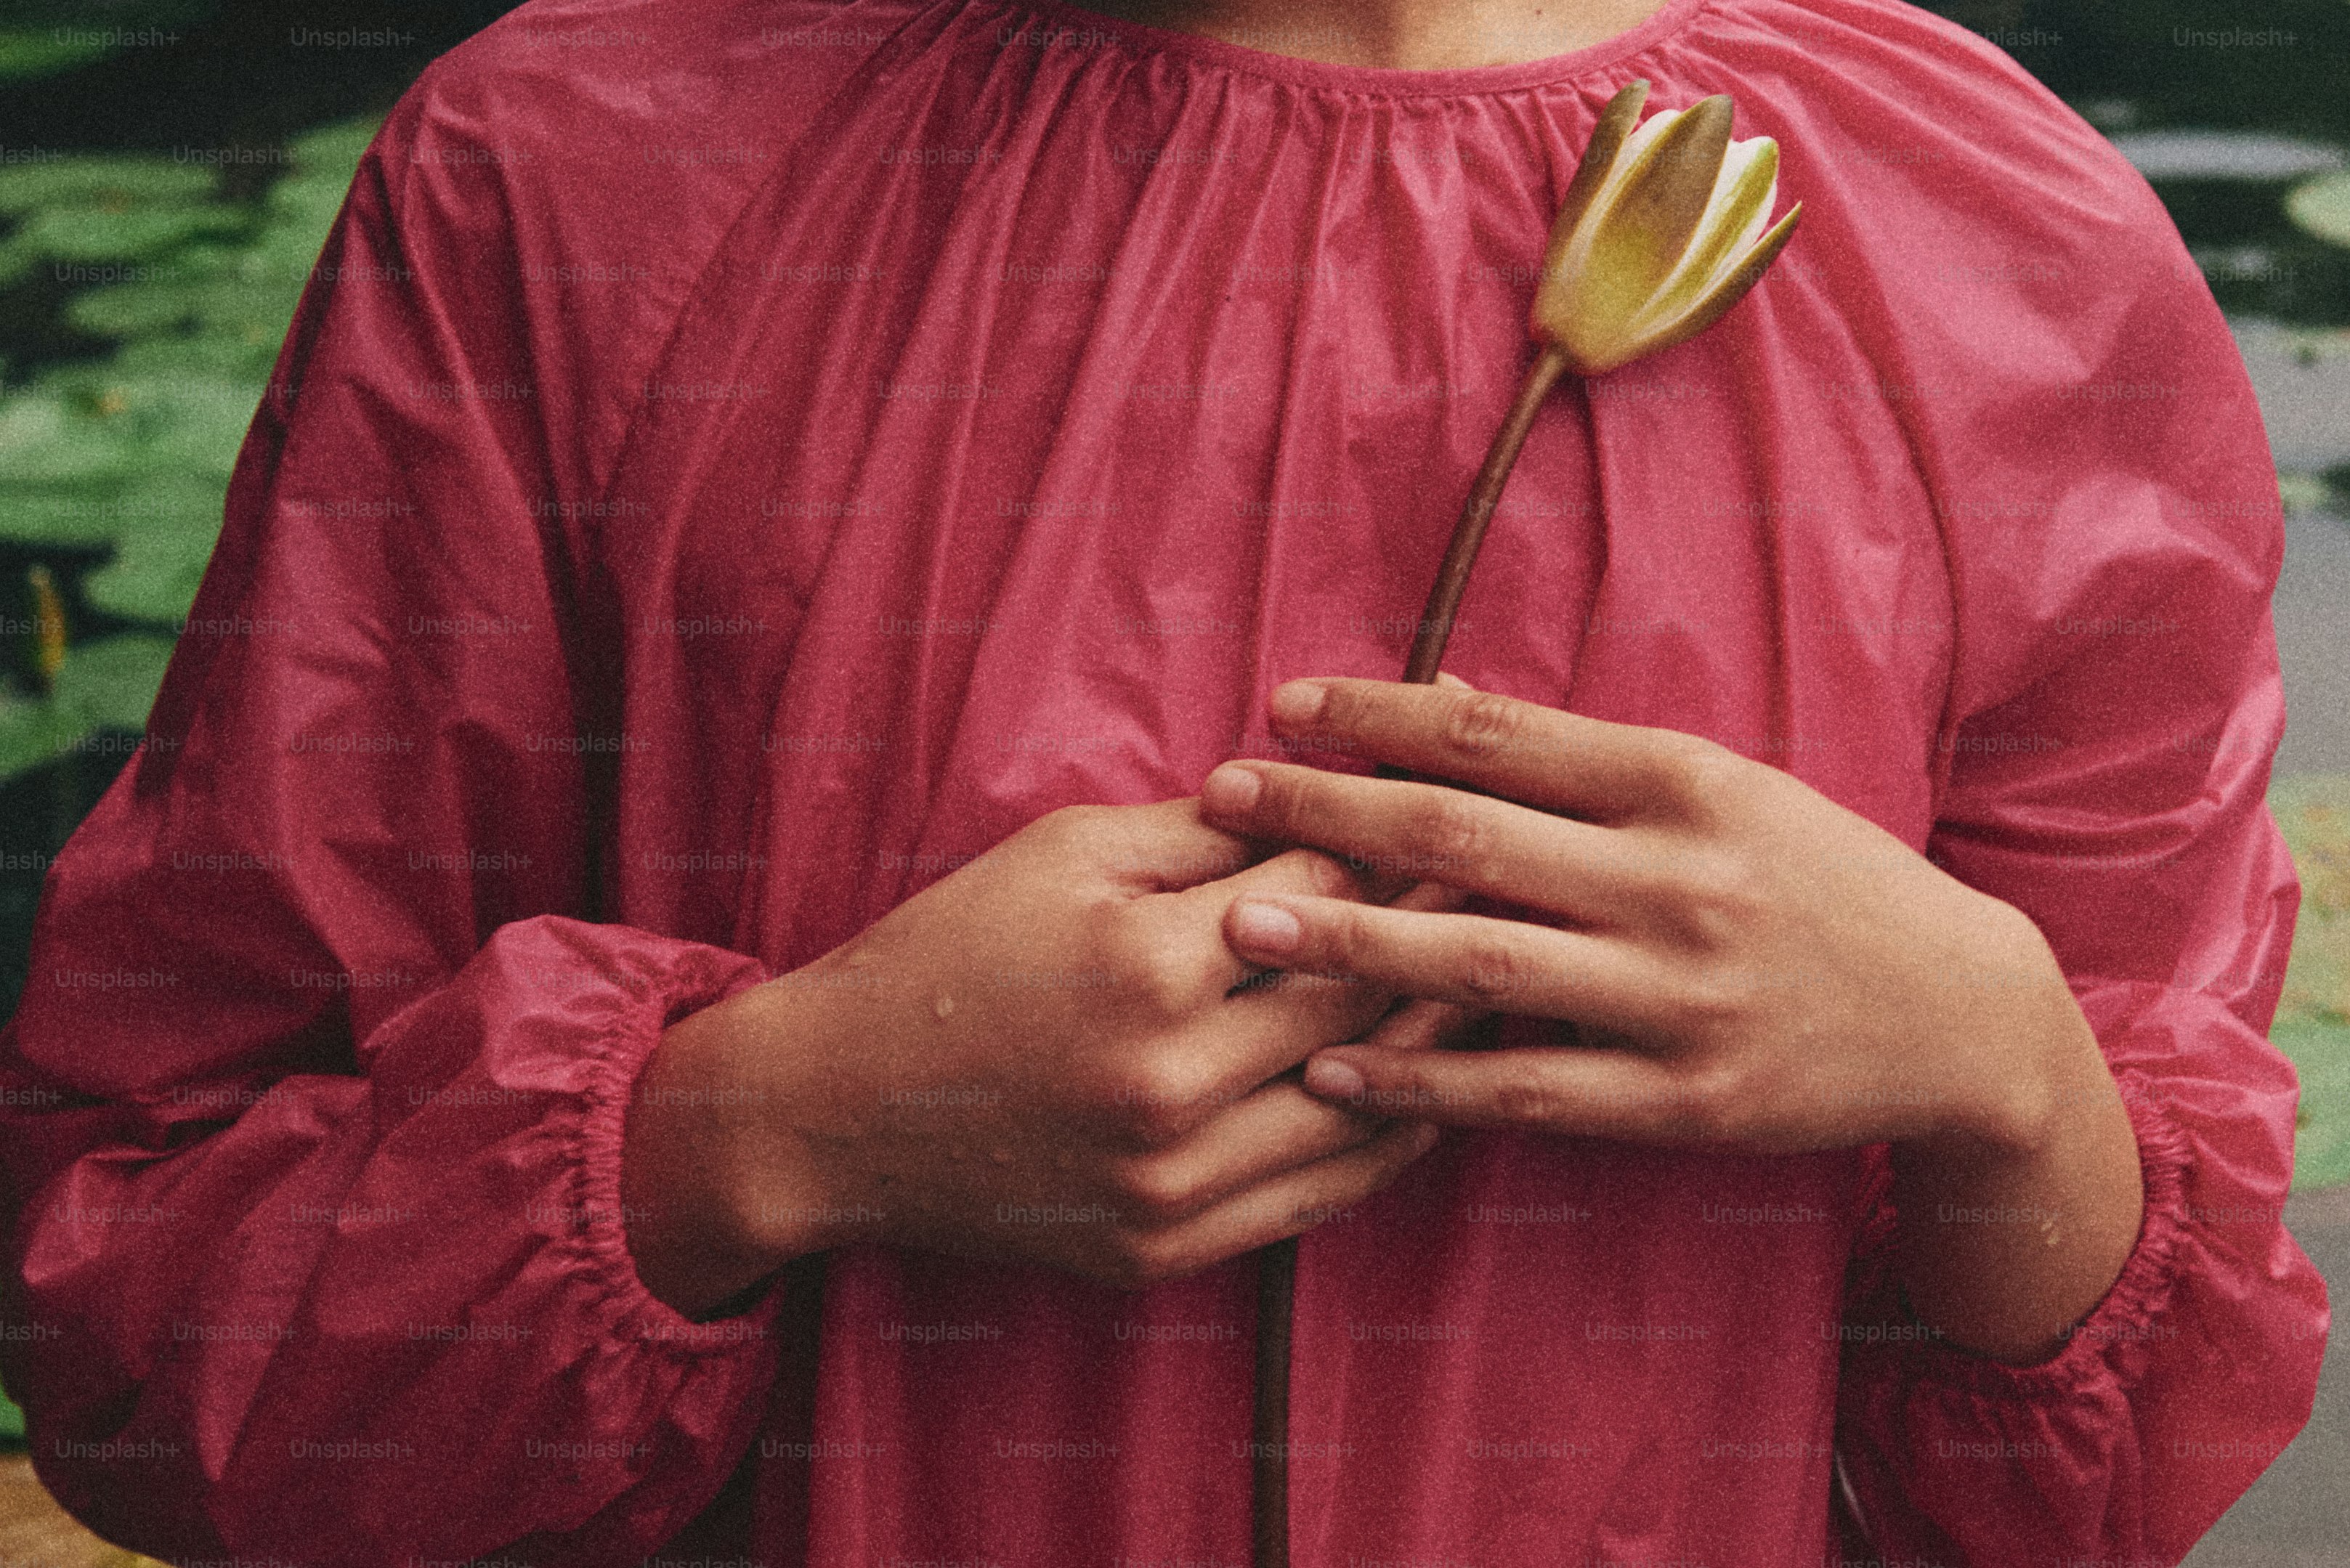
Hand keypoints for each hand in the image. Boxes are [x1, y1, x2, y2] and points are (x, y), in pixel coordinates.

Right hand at [623, 799, 1465, 1316]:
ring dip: (1439, 1041)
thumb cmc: (946, 955)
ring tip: (1496, 987)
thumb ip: (1201, 829)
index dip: (1394, 845)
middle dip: (1441, 932)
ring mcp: (1173, 1183)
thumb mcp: (1061, 853)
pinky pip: (1322, 1195)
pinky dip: (1389, 1138)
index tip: (1448, 812)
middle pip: (1361, 993)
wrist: (832, 1113)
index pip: (1325, 890)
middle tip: (1509, 892)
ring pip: (1365, 1102)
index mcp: (1146, 962)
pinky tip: (1423, 1091)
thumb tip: (1323, 797)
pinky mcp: (1167, 1249)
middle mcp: (1171, 1082)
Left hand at [1195, 677, 2101, 1159]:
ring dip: (1347, 942)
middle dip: (1327, 812)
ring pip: (1479, 964)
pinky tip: (1330, 1069)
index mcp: (1683, 783)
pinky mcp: (1682, 1101)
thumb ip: (1580, 759)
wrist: (1961, 1013)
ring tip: (1236, 926)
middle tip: (1217, 795)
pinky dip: (1421, 1079)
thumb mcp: (1723, 788)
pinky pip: (1523, 1090)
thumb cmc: (1820, 879)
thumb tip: (1442, 697)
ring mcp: (1679, 997)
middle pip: (1465, 836)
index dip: (1377, 715)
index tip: (1280, 705)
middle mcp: (1676, 881)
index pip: (1496, 734)